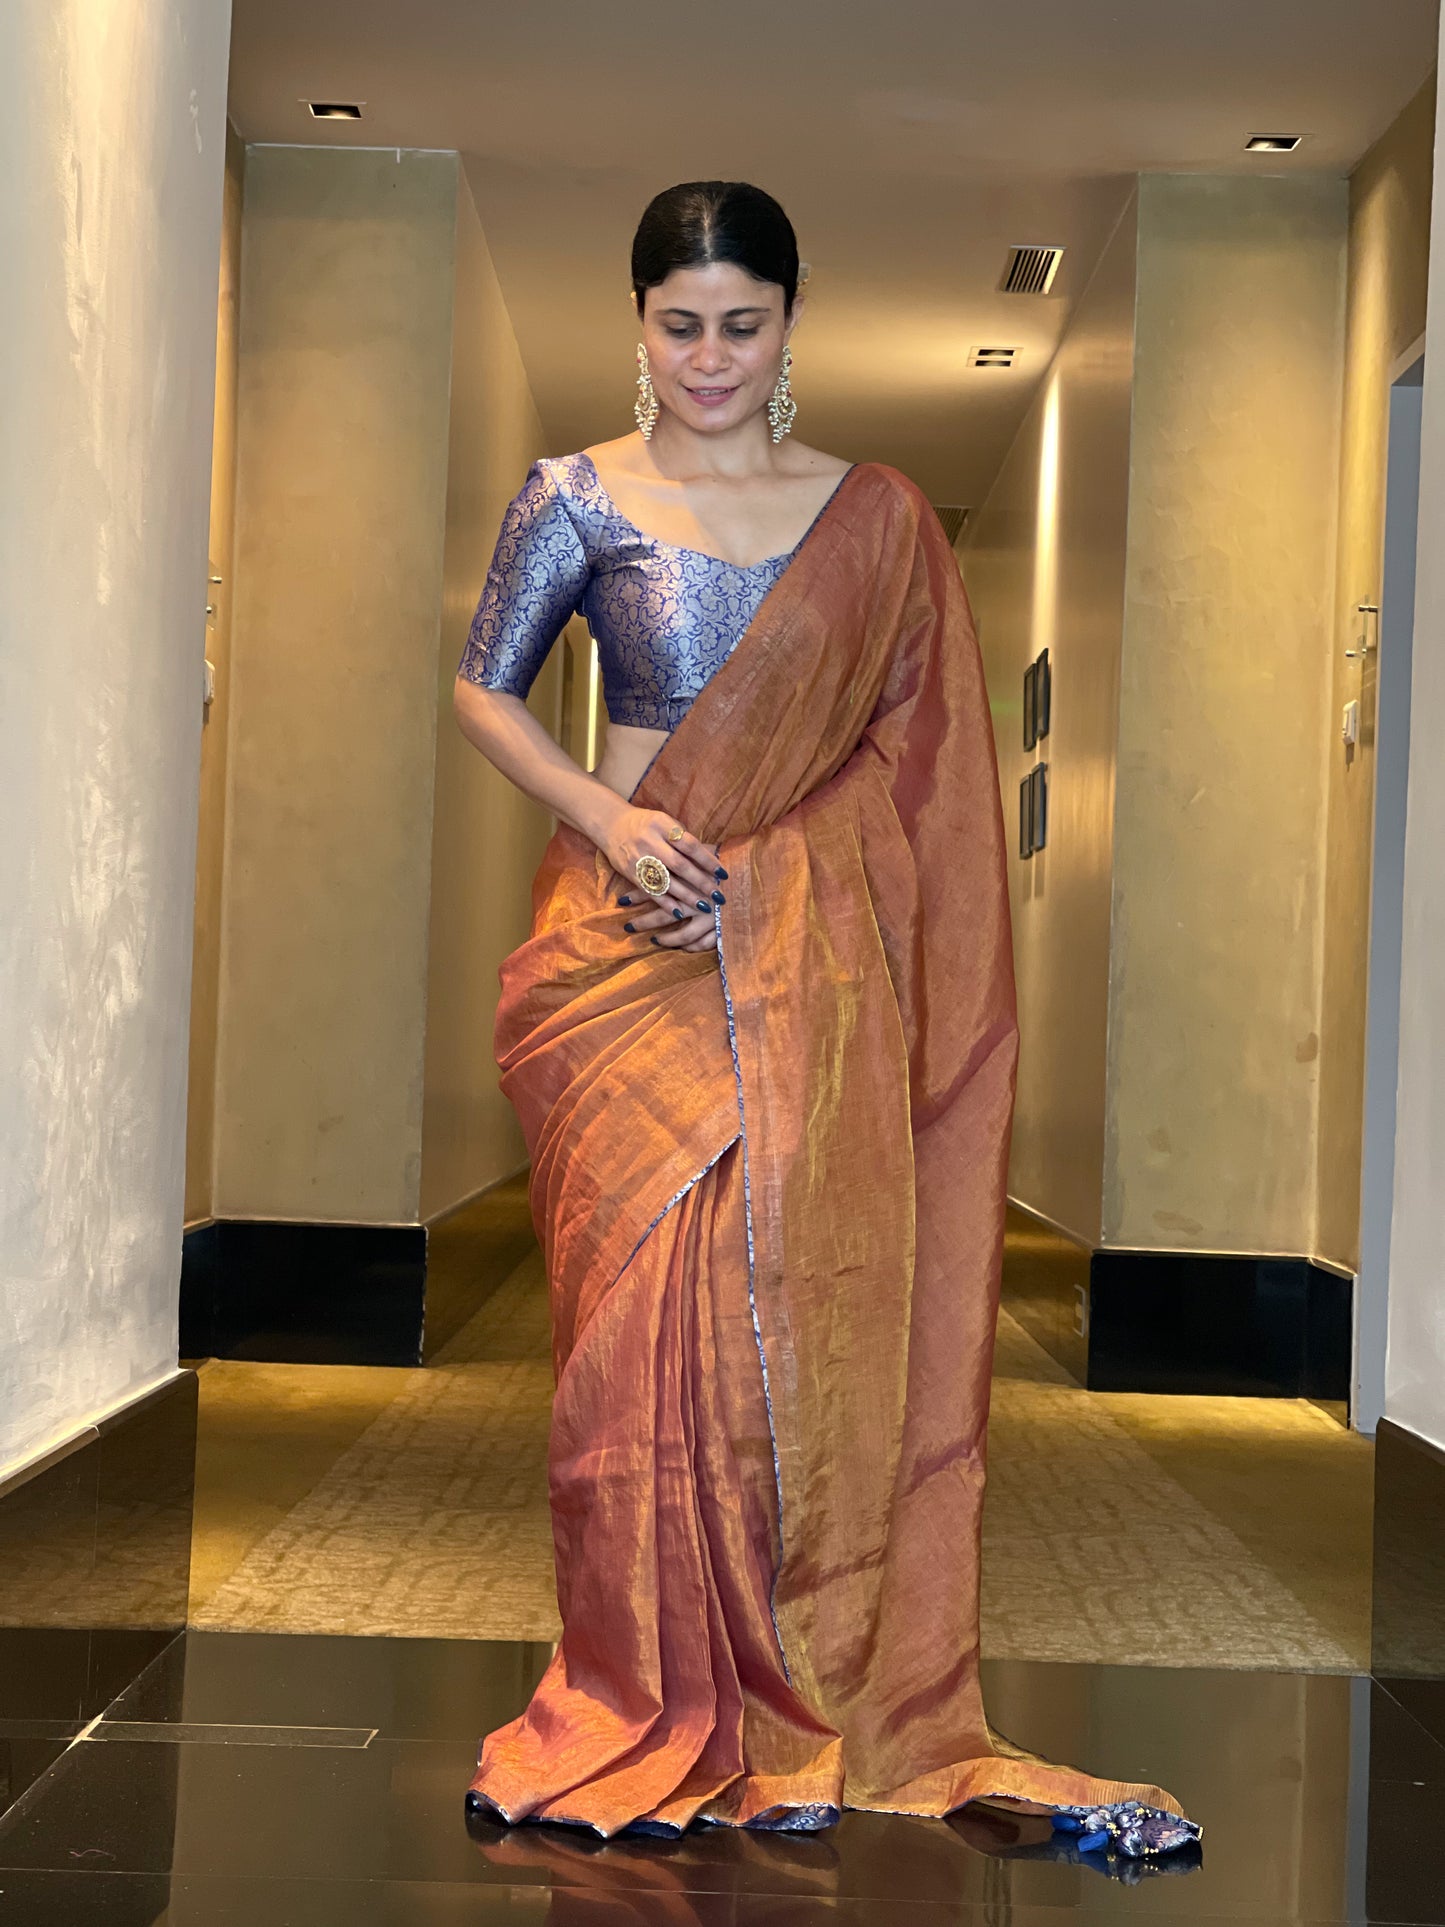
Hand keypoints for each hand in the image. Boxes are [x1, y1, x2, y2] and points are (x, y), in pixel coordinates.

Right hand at [601, 804, 726, 951]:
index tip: (723, 873)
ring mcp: (639, 858)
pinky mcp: (630, 872)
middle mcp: (650, 841)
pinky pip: (650, 890)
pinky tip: (678, 913)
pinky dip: (665, 903)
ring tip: (704, 906)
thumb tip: (708, 857)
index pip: (689, 845)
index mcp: (662, 825)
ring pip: (666, 881)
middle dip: (701, 882)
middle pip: (680, 865)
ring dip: (686, 896)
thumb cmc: (646, 824)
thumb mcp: (664, 821)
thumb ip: (682, 838)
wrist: (611, 825)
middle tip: (719, 895)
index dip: (707, 859)